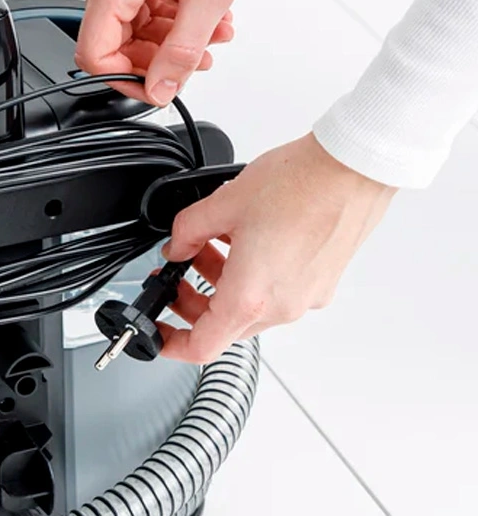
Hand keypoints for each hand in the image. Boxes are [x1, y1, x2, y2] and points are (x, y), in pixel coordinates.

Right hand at [74, 0, 284, 104]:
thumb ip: (182, 52)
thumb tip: (160, 90)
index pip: (94, 55)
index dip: (128, 79)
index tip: (159, 84)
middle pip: (111, 42)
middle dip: (157, 56)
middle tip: (197, 56)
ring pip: (124, 25)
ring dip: (166, 37)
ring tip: (208, 28)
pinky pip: (131, 4)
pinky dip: (162, 15)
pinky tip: (193, 9)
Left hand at [159, 134, 396, 363]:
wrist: (355, 168)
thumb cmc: (302, 185)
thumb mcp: (223, 203)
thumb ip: (187, 232)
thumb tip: (176, 247)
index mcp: (251, 297)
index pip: (202, 346)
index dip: (171, 344)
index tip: (159, 332)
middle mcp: (281, 306)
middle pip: (224, 325)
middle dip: (193, 301)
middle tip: (176, 274)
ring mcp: (306, 298)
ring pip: (250, 307)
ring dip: (222, 283)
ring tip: (209, 246)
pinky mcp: (323, 283)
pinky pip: (277, 293)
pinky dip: (253, 276)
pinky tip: (244, 240)